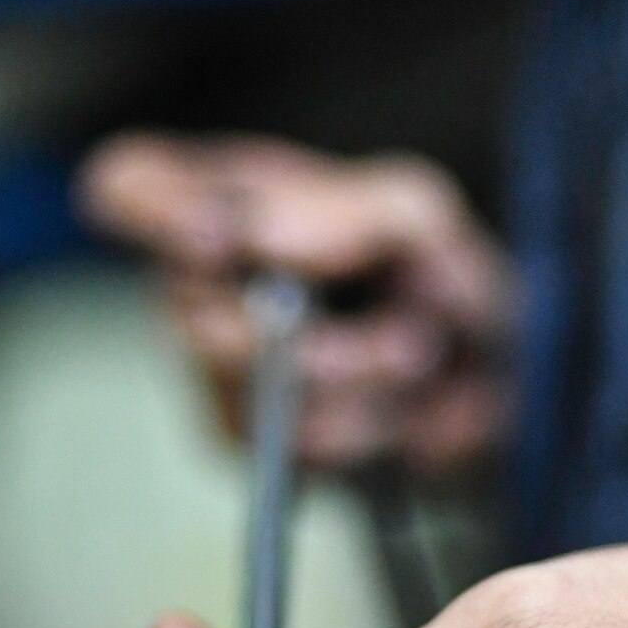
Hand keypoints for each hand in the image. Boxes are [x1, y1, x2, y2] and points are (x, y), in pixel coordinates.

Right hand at [77, 131, 513, 476]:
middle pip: (195, 316)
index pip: (132, 186)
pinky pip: (294, 442)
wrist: (495, 384)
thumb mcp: (417, 215)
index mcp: (233, 198)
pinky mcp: (248, 441)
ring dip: (360, 377)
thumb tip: (252, 233)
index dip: (154, 212)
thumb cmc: (441, 279)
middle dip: (312, 332)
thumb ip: (341, 209)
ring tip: (410, 357)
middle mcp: (204, 281)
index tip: (220, 240)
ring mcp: (214, 369)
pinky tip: (394, 406)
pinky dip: (368, 424)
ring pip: (253, 388)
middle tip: (403, 325)